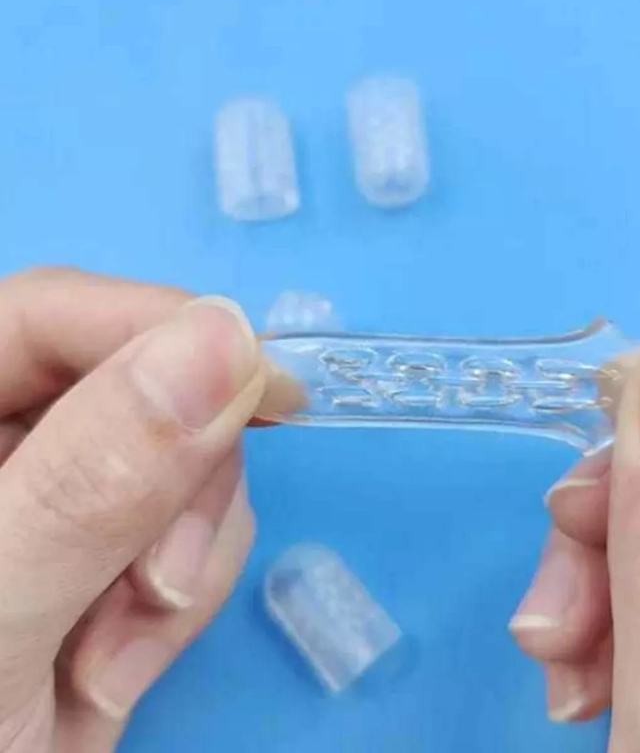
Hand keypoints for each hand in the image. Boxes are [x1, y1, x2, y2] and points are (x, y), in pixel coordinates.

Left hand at [0, 268, 274, 752]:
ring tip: (116, 658)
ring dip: (184, 557)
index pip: (51, 316)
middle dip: (179, 487)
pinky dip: (186, 595)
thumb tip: (224, 341)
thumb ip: (92, 484)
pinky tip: (119, 666)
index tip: (270, 387)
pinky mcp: (109, 560)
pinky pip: (194, 530)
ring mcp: (60, 508)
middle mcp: (2, 452)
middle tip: (163, 585)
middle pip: (140, 391)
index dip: (165, 329)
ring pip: (186, 463)